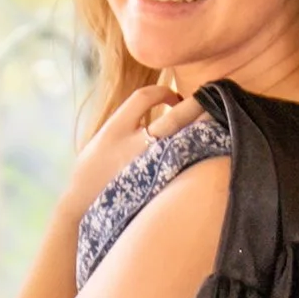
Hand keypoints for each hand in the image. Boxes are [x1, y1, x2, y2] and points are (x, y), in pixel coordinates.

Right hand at [60, 75, 202, 217]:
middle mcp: (134, 147)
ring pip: (186, 143)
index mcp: (115, 130)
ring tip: (215, 122)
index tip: (173, 96)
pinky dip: (198, 155)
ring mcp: (149, 169)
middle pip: (176, 118)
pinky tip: (205, 151)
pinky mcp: (158, 187)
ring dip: (203, 130)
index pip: (146, 97)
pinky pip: (185, 166)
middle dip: (197, 105)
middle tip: (212, 97)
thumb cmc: (94, 169)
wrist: (83, 206)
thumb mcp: (105, 137)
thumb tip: (163, 103)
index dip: (164, 91)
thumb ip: (131, 119)